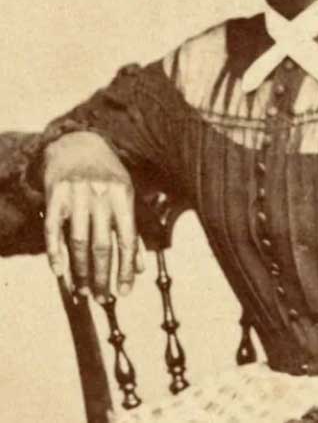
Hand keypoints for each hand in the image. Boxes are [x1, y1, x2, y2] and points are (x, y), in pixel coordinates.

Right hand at [42, 131, 139, 297]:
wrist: (78, 144)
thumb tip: (138, 268)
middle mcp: (101, 195)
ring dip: (80, 271)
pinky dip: (55, 253)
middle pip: (102, 245)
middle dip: (103, 276)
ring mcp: (76, 195)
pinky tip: (59, 272)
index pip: (127, 240)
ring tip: (83, 291)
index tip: (124, 292)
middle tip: (102, 298)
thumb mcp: (127, 197)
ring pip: (77, 241)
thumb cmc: (108, 177)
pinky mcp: (54, 195)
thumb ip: (132, 231)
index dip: (126, 269)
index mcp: (124, 197)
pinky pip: (53, 230)